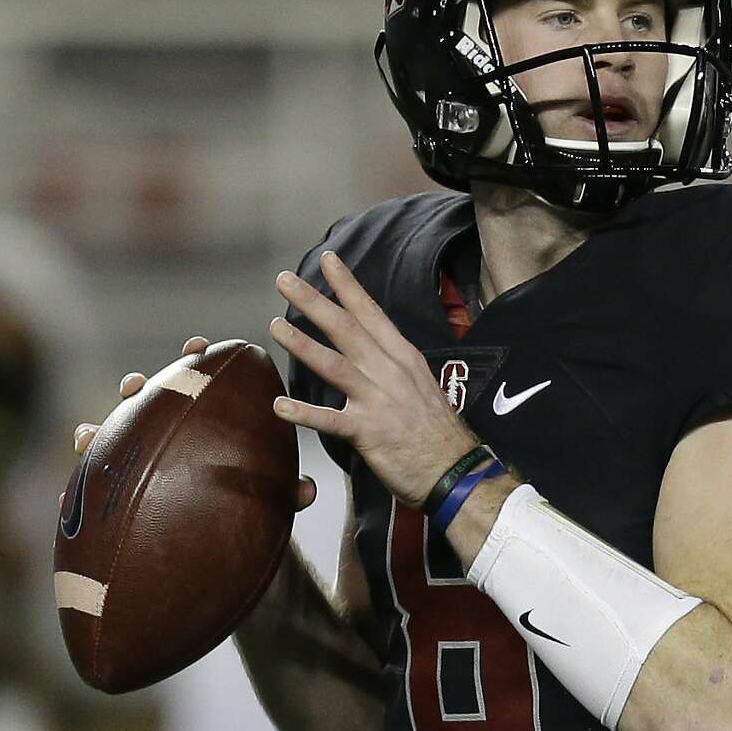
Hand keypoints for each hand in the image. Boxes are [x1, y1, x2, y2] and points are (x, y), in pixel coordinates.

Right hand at [70, 335, 316, 511]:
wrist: (224, 553)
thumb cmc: (248, 514)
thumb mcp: (270, 502)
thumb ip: (287, 493)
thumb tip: (309, 489)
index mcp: (203, 426)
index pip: (195, 383)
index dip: (193, 361)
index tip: (197, 345)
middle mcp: (167, 436)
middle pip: (147, 402)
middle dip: (137, 389)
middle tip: (135, 385)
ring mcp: (141, 462)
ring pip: (111, 439)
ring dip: (94, 434)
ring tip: (85, 436)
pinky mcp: (122, 494)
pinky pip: (93, 490)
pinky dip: (76, 492)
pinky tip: (62, 497)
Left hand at [267, 251, 477, 506]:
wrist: (456, 470)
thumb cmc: (437, 432)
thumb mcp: (420, 385)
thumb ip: (391, 367)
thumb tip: (368, 355)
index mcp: (402, 357)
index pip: (371, 313)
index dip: (347, 285)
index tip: (327, 260)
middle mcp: (389, 372)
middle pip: (346, 329)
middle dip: (314, 301)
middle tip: (284, 280)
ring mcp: (378, 400)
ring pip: (334, 364)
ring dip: (302, 343)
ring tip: (275, 326)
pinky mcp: (368, 432)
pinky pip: (330, 421)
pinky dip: (304, 413)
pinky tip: (279, 406)